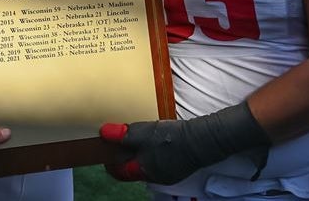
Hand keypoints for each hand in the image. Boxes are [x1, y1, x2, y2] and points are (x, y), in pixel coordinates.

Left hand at [100, 102, 270, 185]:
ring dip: (137, 151)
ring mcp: (168, 172)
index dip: (109, 159)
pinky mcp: (178, 164)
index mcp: (144, 171)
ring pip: (145, 163)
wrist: (205, 139)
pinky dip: (151, 150)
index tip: (104, 146)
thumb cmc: (174, 139)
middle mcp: (155, 176)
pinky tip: (154, 137)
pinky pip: (158, 159)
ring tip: (134, 135)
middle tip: (117, 138)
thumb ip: (124, 135)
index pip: (119, 172)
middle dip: (123, 155)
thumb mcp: (145, 133)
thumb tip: (104, 133)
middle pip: (131, 168)